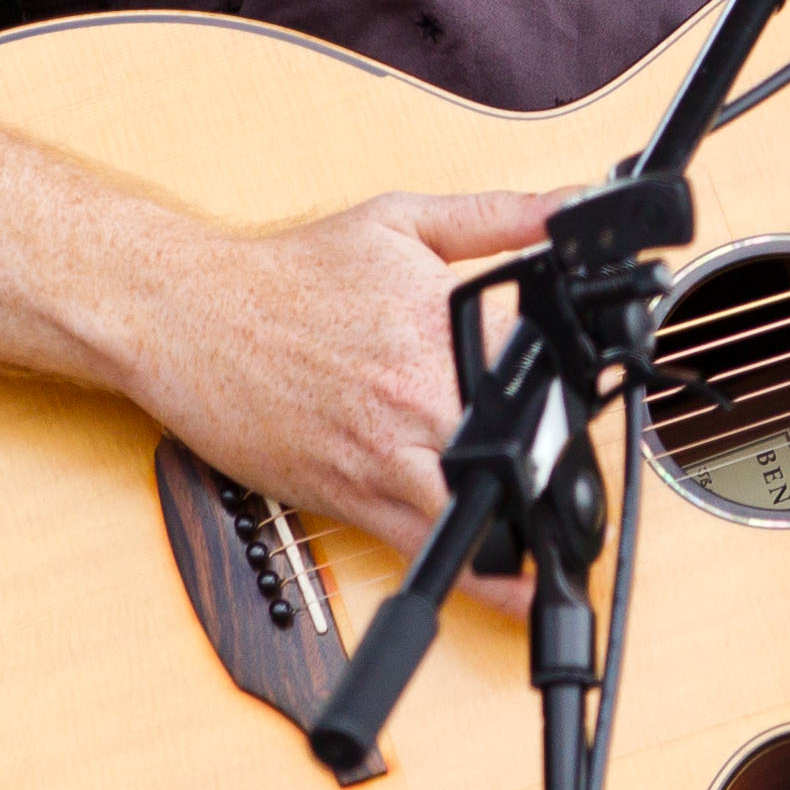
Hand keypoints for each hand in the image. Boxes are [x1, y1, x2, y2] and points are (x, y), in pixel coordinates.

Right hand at [132, 188, 561, 553]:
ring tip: (573, 549)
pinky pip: (425, 549)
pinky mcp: (349, 498)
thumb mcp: (401, 222)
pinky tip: (515, 587)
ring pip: (480, 514)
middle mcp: (414, 397)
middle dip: (566, 461)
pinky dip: (477, 575)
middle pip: (524, 447)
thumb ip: (499, 215)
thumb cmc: (289, 274)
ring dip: (531, 532)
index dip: (583, 377)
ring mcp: (382, 455)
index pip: (543, 360)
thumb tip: (575, 203)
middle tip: (593, 472)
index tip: (601, 383)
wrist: (189, 317)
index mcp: (435, 326)